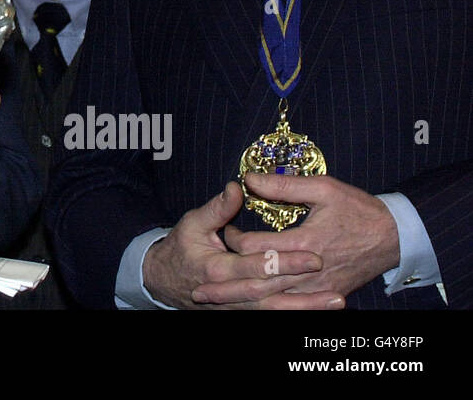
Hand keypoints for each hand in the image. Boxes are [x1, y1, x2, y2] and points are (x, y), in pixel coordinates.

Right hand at [143, 182, 338, 308]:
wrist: (165, 280)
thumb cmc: (180, 247)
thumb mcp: (193, 222)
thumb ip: (217, 208)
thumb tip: (238, 187)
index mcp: (217, 268)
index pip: (258, 266)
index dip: (286, 261)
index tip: (314, 254)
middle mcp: (230, 294)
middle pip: (272, 292)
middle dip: (304, 288)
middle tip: (335, 279)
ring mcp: (238, 307)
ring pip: (277, 310)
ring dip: (307, 307)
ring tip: (338, 301)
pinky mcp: (244, 312)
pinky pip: (274, 315)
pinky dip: (296, 313)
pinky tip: (320, 309)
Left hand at [206, 173, 398, 302]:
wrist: (395, 237)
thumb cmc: (359, 209)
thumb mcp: (324, 188)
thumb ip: (284, 186)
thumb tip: (248, 179)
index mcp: (306, 241)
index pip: (258, 246)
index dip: (235, 239)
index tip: (224, 229)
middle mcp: (310, 269)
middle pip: (260, 279)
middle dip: (229, 283)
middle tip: (202, 282)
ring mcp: (318, 286)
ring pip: (275, 299)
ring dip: (245, 300)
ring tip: (216, 299)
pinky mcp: (326, 294)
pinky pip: (294, 306)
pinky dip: (272, 307)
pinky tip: (253, 306)